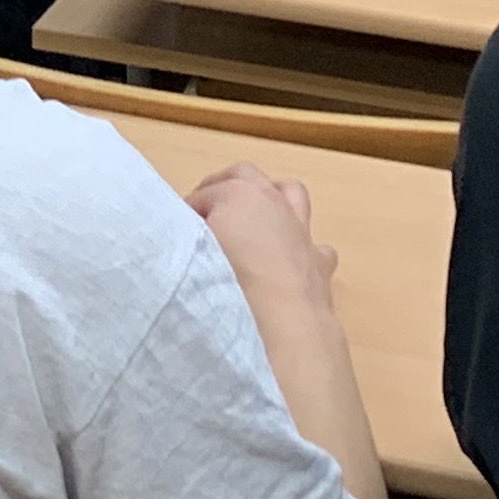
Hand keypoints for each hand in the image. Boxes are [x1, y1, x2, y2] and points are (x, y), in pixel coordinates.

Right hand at [186, 162, 335, 307]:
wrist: (282, 322)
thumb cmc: (230, 285)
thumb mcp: (194, 257)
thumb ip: (190, 241)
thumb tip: (189, 243)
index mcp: (236, 195)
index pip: (203, 195)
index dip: (187, 212)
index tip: (178, 231)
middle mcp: (271, 202)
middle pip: (244, 175)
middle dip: (222, 186)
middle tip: (206, 209)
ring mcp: (300, 229)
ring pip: (291, 192)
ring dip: (272, 196)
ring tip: (254, 214)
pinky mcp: (320, 260)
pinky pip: (315, 244)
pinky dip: (303, 247)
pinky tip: (292, 261)